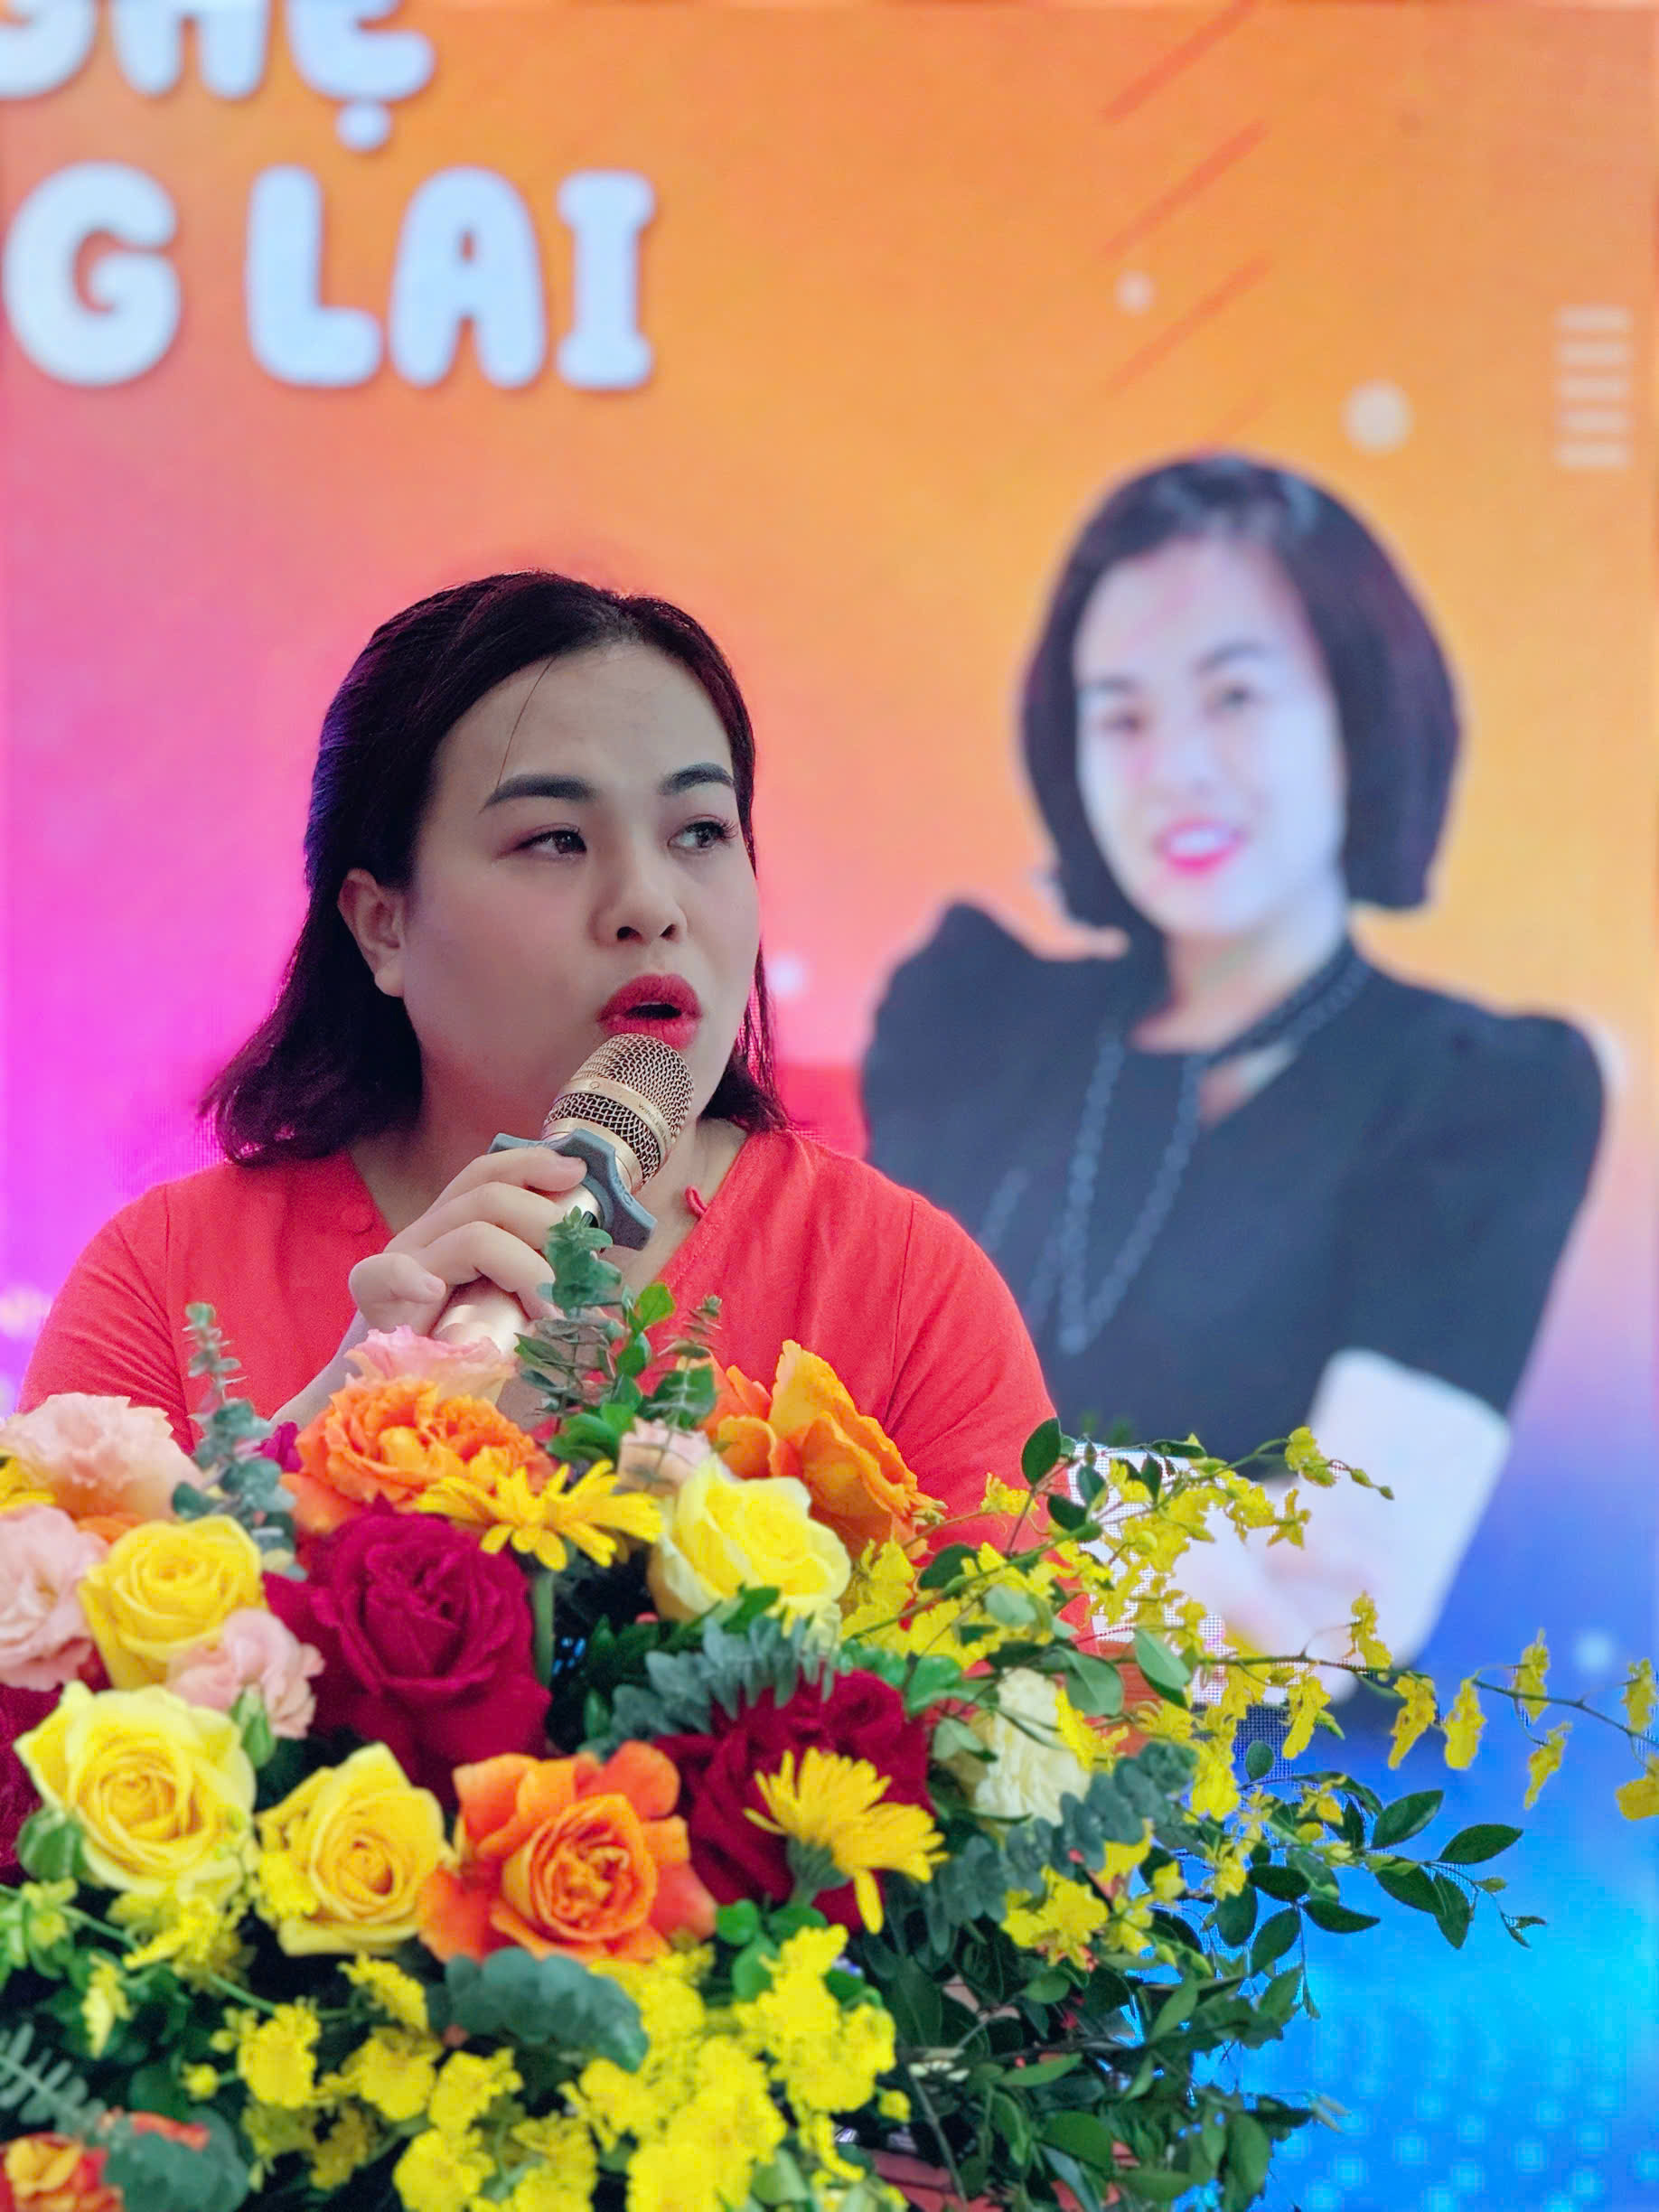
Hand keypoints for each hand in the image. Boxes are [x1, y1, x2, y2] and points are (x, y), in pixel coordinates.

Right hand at [271, 1146, 588, 1430]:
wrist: (398, 1394)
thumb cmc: (463, 1351)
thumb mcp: (510, 1304)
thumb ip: (539, 1278)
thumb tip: (597, 1275)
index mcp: (454, 1225)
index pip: (486, 1175)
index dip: (530, 1165)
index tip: (575, 1175)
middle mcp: (427, 1233)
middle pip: (488, 1197)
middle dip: (547, 1225)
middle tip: (583, 1277)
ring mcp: (403, 1260)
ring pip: (470, 1236)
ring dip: (528, 1270)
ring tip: (555, 1315)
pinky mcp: (375, 1296)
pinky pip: (390, 1272)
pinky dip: (412, 1277)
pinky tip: (432, 1291)